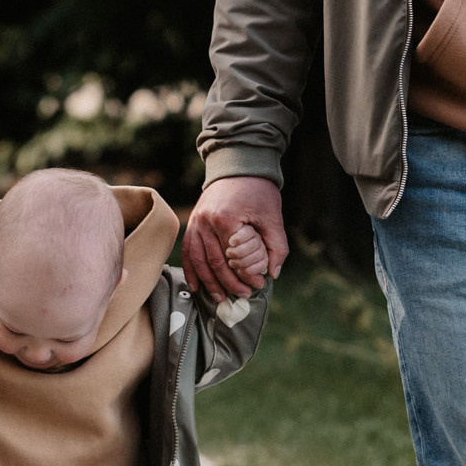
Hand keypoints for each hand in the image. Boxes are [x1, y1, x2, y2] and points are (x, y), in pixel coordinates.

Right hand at [183, 176, 286, 304]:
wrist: (239, 166)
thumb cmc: (258, 192)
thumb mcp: (273, 217)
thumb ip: (276, 246)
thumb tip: (273, 273)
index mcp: (225, 219)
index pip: (233, 257)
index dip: (245, 276)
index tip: (257, 285)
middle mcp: (206, 221)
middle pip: (214, 262)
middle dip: (229, 283)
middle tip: (243, 295)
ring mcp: (196, 222)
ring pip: (198, 260)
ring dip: (208, 282)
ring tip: (220, 298)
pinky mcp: (192, 222)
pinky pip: (188, 251)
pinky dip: (190, 270)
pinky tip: (196, 286)